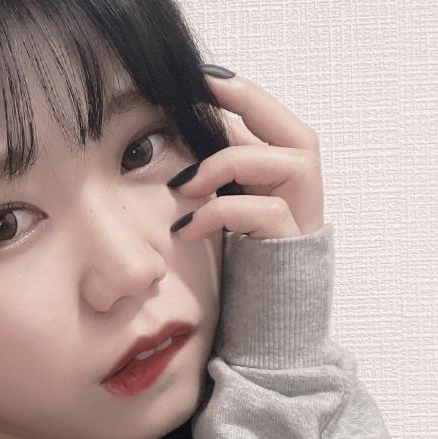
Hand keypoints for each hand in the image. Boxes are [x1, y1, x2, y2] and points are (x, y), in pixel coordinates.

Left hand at [172, 70, 324, 238]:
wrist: (260, 315)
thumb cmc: (239, 252)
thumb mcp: (227, 202)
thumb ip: (223, 168)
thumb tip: (192, 131)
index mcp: (285, 170)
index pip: (269, 118)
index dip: (240, 92)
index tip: (202, 77)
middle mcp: (302, 185)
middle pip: (289, 130)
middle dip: (246, 103)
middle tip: (195, 100)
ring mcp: (302, 212)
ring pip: (283, 163)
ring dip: (223, 167)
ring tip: (181, 186)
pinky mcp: (291, 240)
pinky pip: (263, 210)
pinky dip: (217, 213)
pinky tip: (187, 228)